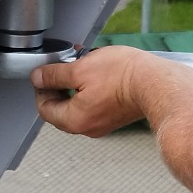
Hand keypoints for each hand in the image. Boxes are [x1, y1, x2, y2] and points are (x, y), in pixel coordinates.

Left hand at [32, 45, 148, 136]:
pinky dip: (90, 90)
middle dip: (59, 85)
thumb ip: (54, 75)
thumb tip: (37, 78)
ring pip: (77, 105)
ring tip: (84, 64)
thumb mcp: (79, 68)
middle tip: (65, 66)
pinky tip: (98, 73)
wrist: (155, 82)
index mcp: (74, 120)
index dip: (41, 88)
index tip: (45, 73)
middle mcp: (87, 127)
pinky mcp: (114, 117)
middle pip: (61, 109)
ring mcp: (102, 124)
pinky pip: (93, 105)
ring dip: (76, 85)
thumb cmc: (122, 76)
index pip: (44, 109)